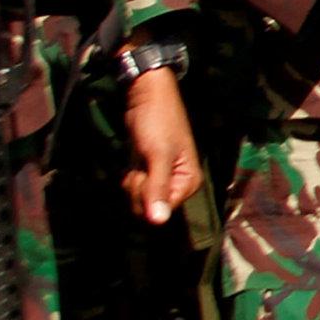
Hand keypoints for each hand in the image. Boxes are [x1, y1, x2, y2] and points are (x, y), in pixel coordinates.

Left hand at [121, 67, 199, 224]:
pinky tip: (135, 160)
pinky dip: (130, 176)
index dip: (148, 196)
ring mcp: (163, 178)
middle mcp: (178, 184)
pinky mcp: (149, 172)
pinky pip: (136, 188)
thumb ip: (158, 188)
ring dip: (132, 181)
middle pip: (148, 208)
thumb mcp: (157, 155)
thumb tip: (158, 222)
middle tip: (141, 164)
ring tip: (139, 158)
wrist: (146, 96)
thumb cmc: (157, 122)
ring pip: (139, 198)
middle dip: (138, 189)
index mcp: (188, 183)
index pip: (162, 211)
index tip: (147, 173)